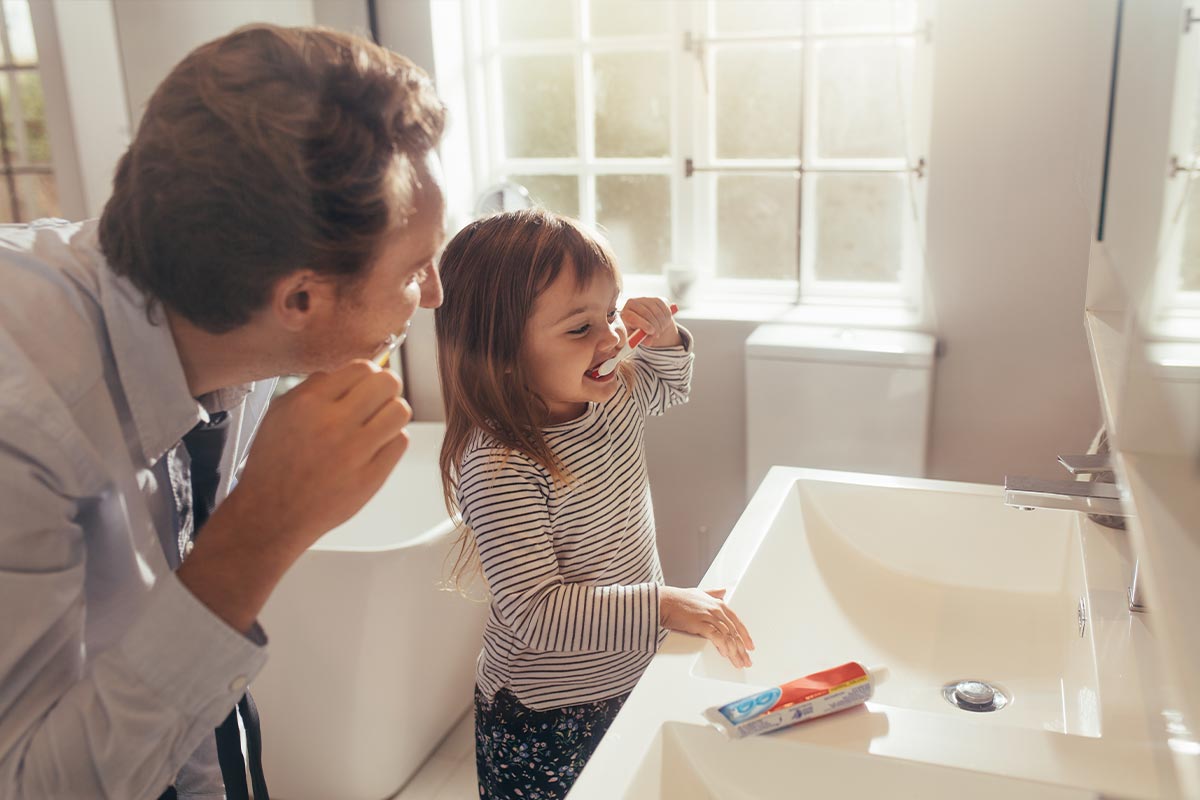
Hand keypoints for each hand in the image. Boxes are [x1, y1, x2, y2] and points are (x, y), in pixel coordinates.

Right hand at [231, 360, 411, 549]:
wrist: (272, 514)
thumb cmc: (275, 464)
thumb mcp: (280, 414)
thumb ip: (313, 388)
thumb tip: (349, 371)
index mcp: (309, 404)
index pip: (361, 367)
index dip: (368, 373)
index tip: (365, 384)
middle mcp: (333, 425)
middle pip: (387, 383)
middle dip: (385, 388)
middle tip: (377, 401)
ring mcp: (354, 453)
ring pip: (400, 410)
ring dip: (392, 414)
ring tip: (378, 424)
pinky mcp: (370, 477)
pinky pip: (400, 442)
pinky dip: (391, 441)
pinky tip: (375, 448)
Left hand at [620, 296, 680, 348]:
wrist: (646, 323)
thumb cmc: (638, 332)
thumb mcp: (638, 338)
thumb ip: (642, 340)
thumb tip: (649, 341)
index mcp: (625, 314)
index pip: (633, 317)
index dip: (643, 325)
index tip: (651, 332)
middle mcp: (632, 303)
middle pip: (646, 313)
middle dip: (654, 325)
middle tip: (658, 334)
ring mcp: (644, 299)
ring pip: (656, 311)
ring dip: (661, 323)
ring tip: (660, 330)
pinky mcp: (655, 299)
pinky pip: (664, 307)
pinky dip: (667, 316)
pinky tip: (664, 323)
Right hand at [660, 586, 754, 668]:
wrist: (664, 601)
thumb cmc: (679, 599)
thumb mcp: (699, 593)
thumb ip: (713, 593)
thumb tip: (723, 591)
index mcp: (718, 603)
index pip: (737, 622)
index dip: (745, 636)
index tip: (750, 646)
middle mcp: (716, 609)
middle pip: (735, 632)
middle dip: (742, 648)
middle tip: (746, 660)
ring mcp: (709, 616)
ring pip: (728, 636)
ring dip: (735, 652)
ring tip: (738, 662)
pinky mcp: (701, 624)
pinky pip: (717, 638)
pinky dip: (723, 647)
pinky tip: (726, 655)